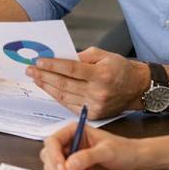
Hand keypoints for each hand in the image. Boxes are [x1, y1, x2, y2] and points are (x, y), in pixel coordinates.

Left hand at [26, 47, 149, 118]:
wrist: (138, 88)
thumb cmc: (121, 68)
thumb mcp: (104, 54)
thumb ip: (82, 56)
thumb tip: (60, 58)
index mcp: (102, 74)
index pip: (71, 69)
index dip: (53, 65)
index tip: (38, 61)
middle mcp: (98, 92)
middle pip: (64, 84)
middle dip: (44, 76)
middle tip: (30, 69)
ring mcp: (96, 105)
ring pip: (64, 96)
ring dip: (47, 87)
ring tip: (35, 78)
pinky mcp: (94, 114)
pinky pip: (70, 105)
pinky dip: (57, 97)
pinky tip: (48, 89)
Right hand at [39, 123, 141, 169]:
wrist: (135, 164)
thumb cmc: (124, 150)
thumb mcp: (107, 151)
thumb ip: (88, 156)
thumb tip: (69, 163)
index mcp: (74, 132)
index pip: (53, 141)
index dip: (54, 155)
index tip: (62, 168)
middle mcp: (70, 144)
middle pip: (49, 156)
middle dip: (55, 168)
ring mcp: (71, 159)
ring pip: (54, 169)